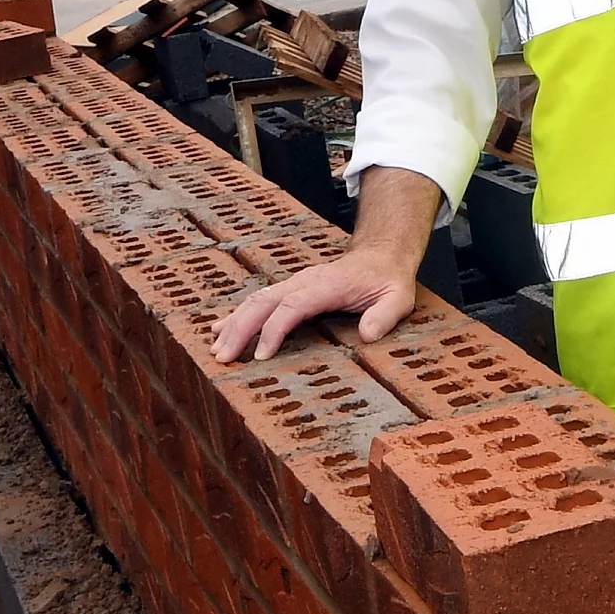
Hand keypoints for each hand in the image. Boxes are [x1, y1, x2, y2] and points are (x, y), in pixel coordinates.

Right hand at [212, 165, 438, 361]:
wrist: (382, 255)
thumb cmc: (387, 280)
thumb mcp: (398, 298)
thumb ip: (384, 315)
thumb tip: (368, 334)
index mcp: (327, 285)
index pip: (293, 305)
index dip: (274, 329)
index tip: (261, 355)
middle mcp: (304, 281)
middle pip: (264, 302)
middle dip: (241, 329)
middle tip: (224, 358)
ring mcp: (294, 283)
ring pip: (257, 300)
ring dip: (234, 324)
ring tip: (216, 350)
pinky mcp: (290, 289)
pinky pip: (259, 300)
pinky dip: (238, 315)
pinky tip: (220, 330)